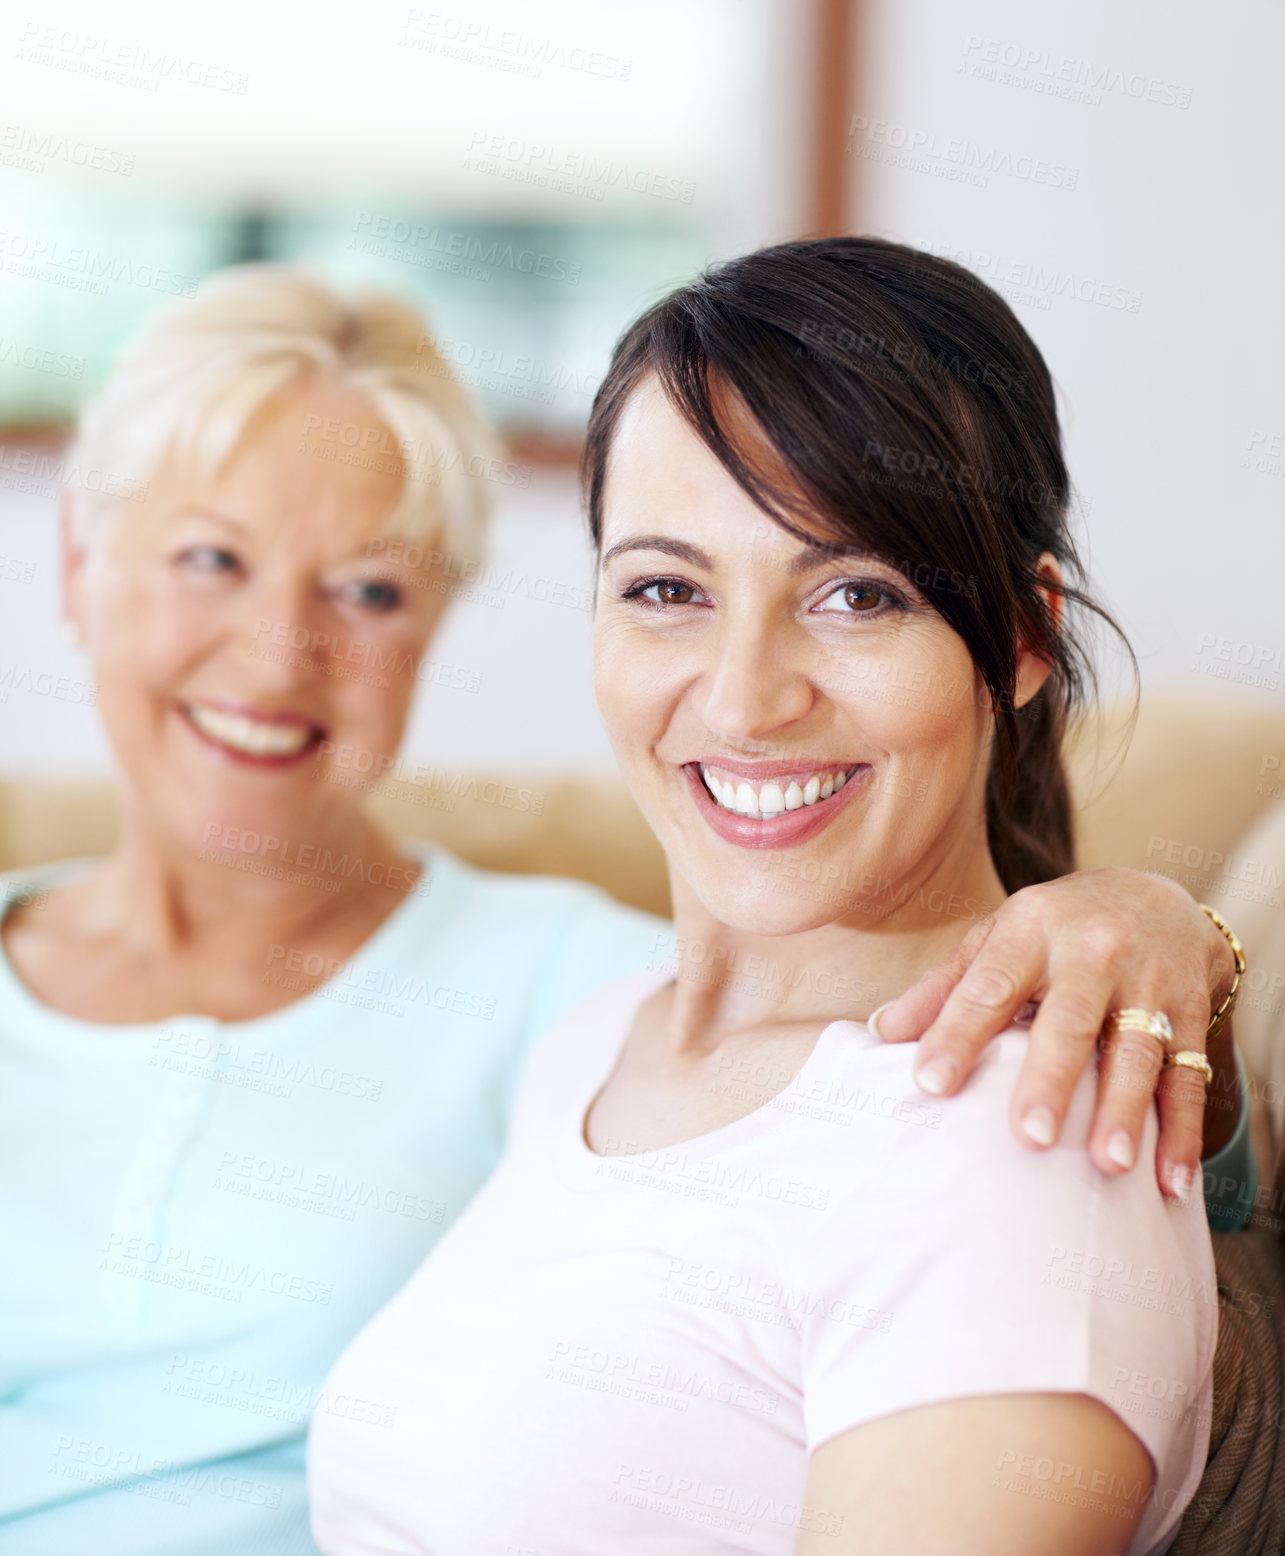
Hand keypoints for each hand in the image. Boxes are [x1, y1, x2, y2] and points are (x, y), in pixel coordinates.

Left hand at [872, 869, 1237, 1198]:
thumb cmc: (1053, 930)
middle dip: (1051, 1078)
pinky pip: (1190, 1076)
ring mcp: (1149, 981)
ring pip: (1137, 1050)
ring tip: (1109, 1165)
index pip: (988, 986)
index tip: (928, 1084)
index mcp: (1031, 930)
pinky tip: (1171, 1181)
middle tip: (1031, 1137)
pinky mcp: (1191, 1012)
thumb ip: (944, 987)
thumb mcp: (997, 940)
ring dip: (1125, 1110)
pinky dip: (1183, 1131)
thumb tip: (879, 1032)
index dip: (957, 1033)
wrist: (1156, 896)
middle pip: (1070, 1018)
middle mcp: (1093, 951)